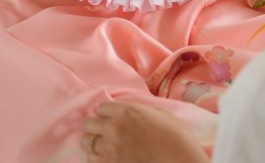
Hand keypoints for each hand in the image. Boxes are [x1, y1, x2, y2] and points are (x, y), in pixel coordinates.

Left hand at [80, 101, 209, 162]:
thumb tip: (133, 116)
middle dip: (94, 127)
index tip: (112, 117)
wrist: (178, 158)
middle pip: (88, 124)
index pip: (101, 108)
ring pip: (86, 143)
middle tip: (103, 132)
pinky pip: (92, 160)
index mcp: (126, 111)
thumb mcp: (160, 114)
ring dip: (94, 143)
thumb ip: (140, 112)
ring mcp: (109, 149)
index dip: (107, 113)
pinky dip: (97, 158)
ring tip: (104, 146)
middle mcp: (113, 128)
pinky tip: (108, 158)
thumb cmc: (175, 136)